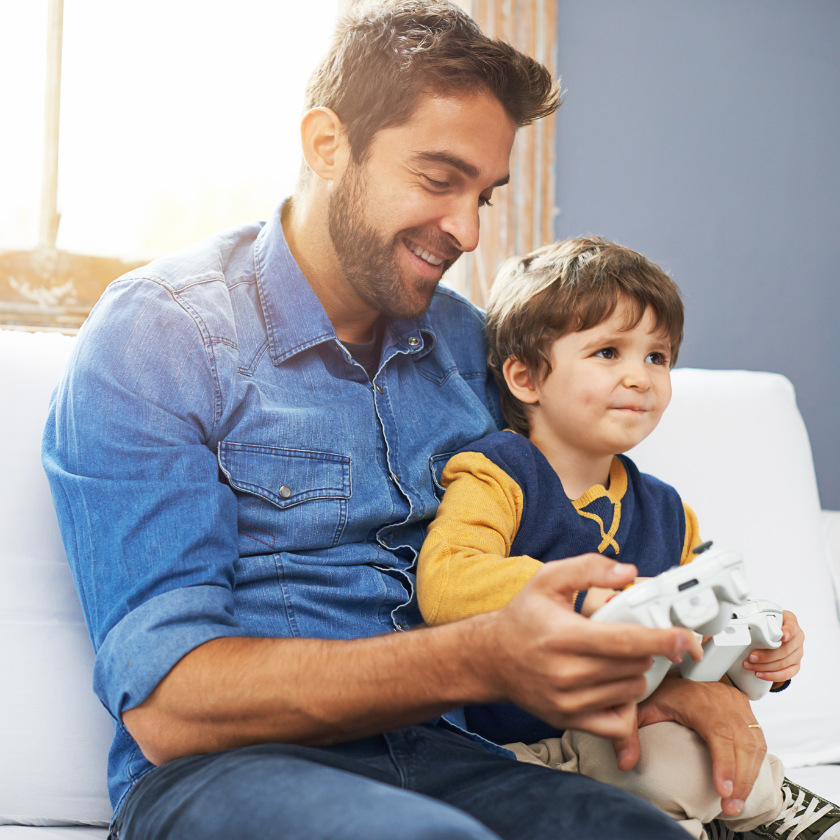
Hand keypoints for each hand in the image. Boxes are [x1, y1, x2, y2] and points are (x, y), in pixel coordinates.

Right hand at [481, 555, 698, 743]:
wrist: (491, 658)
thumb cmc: (524, 616)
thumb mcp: (548, 579)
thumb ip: (589, 568)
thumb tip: (629, 573)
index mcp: (563, 636)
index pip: (626, 642)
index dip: (662, 639)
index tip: (685, 637)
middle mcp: (565, 673)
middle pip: (635, 667)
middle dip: (647, 650)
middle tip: (637, 637)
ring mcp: (567, 702)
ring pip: (631, 692)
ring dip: (637, 674)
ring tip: (619, 657)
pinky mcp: (568, 721)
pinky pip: (619, 722)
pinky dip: (627, 704)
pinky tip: (614, 685)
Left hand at [612, 677, 766, 816]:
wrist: (669, 668)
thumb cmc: (655, 689)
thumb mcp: (637, 708)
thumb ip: (629, 734)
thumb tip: (626, 763)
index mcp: (696, 697)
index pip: (718, 732)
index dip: (725, 763)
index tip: (723, 791)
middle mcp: (720, 696)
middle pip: (742, 741)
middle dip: (740, 779)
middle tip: (730, 807)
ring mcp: (734, 700)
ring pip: (755, 741)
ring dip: (750, 775)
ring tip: (737, 802)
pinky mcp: (743, 705)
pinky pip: (757, 737)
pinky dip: (754, 763)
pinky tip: (744, 782)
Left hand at [741, 610, 802, 682]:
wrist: (774, 632)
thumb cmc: (767, 623)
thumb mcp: (764, 616)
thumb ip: (756, 617)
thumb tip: (737, 621)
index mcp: (790, 622)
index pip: (792, 625)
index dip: (788, 631)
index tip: (782, 636)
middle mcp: (797, 637)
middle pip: (785, 649)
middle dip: (766, 655)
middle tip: (751, 657)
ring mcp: (798, 652)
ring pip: (784, 663)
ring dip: (765, 666)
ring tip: (750, 666)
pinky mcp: (796, 664)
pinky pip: (787, 673)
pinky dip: (772, 675)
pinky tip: (760, 674)